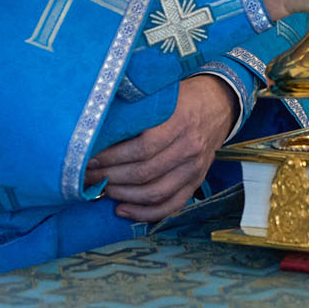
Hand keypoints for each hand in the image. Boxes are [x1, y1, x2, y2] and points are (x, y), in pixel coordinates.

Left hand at [87, 75, 236, 221]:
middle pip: (145, 173)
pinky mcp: (197, 181)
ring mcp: (195, 168)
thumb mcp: (163, 94)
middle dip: (110, 177)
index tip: (90, 158)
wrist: (220, 103)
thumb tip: (98, 126)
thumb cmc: (183, 97)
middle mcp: (190, 147)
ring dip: (124, 195)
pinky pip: (172, 205)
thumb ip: (138, 109)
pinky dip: (146, 213)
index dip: (112, 157)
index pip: (142, 148)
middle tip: (88, 176)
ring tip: (102, 190)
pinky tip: (123, 210)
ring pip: (155, 192)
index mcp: (180, 121)